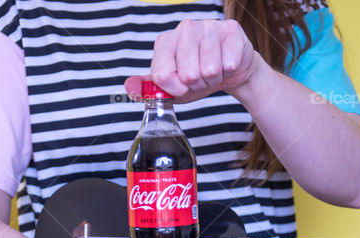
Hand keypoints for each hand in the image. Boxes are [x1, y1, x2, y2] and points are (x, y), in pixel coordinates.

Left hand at [124, 19, 258, 103]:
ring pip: (209, 70)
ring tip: (213, 72)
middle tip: (200, 78)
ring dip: (213, 79)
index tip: (181, 87)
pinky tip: (226, 64)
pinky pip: (228, 64)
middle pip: (187, 74)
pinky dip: (228, 72)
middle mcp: (184, 29)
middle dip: (196, 85)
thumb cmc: (197, 76)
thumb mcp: (169, 87)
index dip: (174, 89)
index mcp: (165, 41)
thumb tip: (129, 87)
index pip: (162, 75)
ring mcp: (208, 26)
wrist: (228, 69)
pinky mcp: (230, 30)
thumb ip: (147, 88)